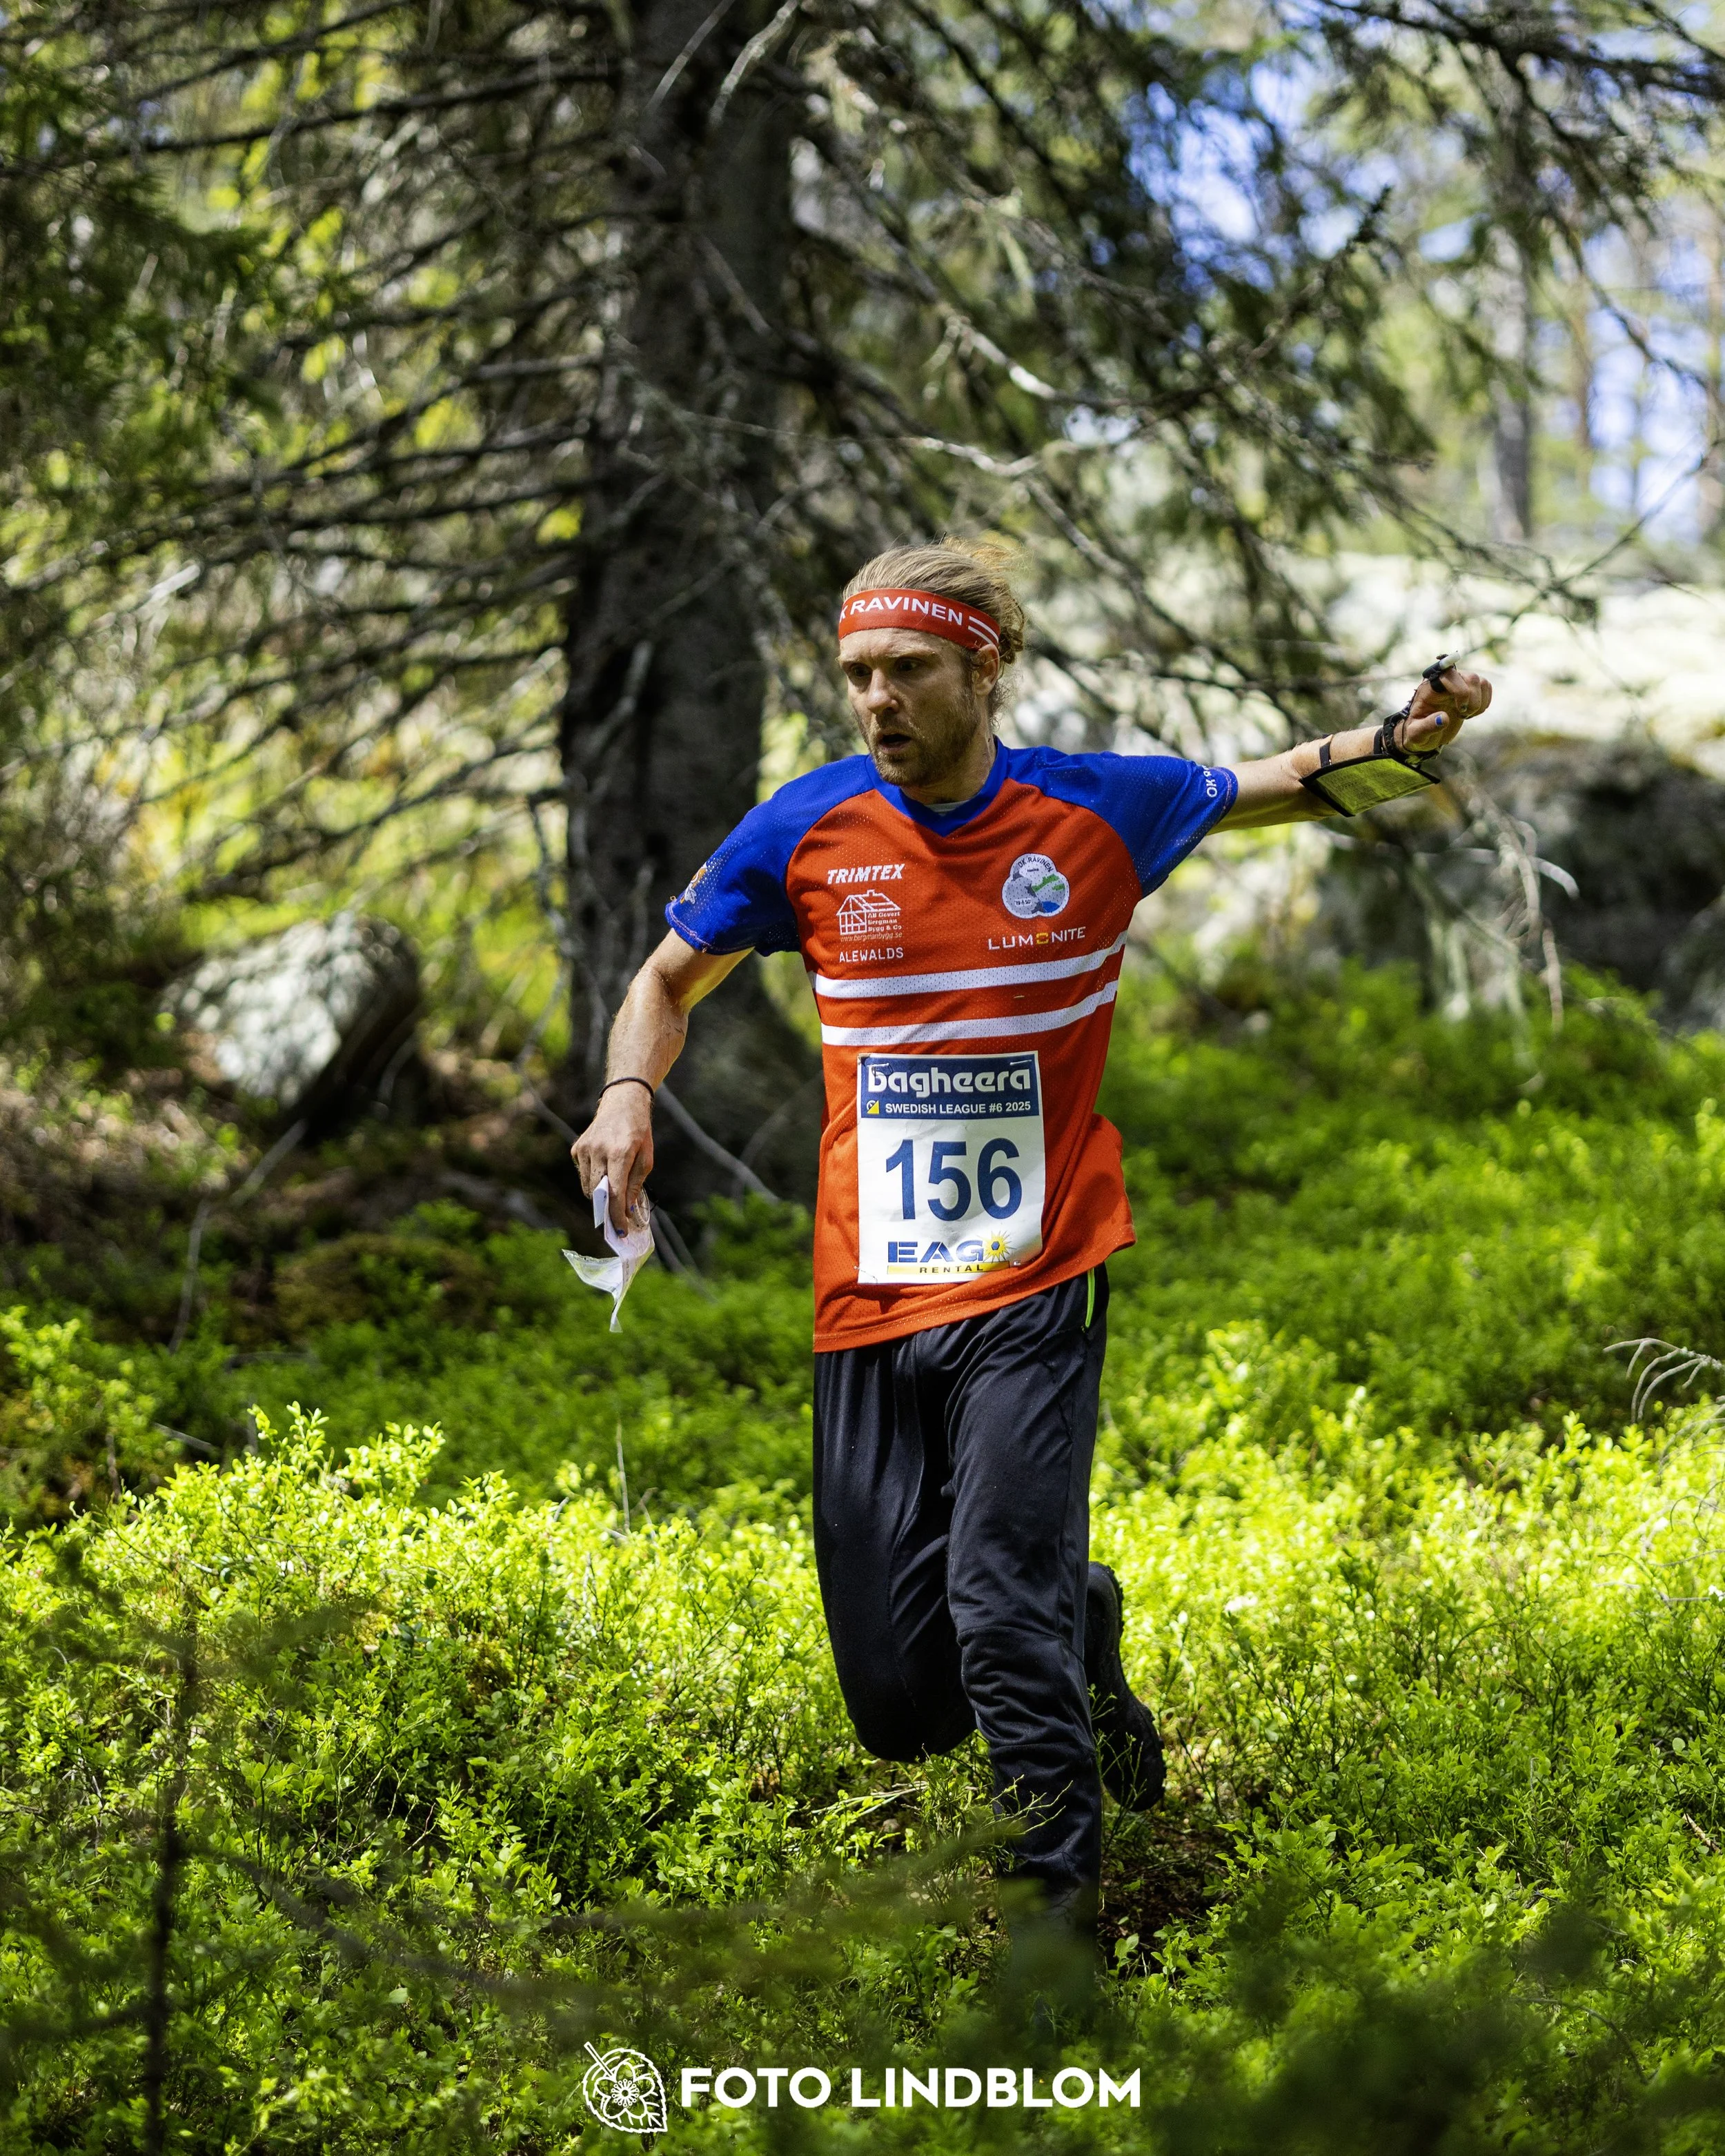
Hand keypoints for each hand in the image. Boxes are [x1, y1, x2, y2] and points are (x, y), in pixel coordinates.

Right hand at [572, 1085, 653, 1231]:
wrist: (623, 1102)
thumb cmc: (639, 1131)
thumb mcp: (646, 1157)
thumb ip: (636, 1184)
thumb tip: (626, 1210)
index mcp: (620, 1152)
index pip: (615, 1192)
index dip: (617, 1215)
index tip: (621, 1230)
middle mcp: (599, 1150)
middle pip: (598, 1192)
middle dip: (607, 1210)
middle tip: (616, 1220)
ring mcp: (585, 1148)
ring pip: (587, 1185)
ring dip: (599, 1195)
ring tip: (611, 1195)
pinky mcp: (577, 1147)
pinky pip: (582, 1173)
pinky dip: (592, 1179)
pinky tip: (603, 1171)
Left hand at [1402, 662, 1491, 752]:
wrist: (1425, 735)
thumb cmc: (1417, 733)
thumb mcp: (1416, 735)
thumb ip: (1426, 727)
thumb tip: (1443, 718)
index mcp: (1429, 688)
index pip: (1449, 675)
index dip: (1460, 691)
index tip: (1459, 710)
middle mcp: (1445, 682)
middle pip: (1470, 677)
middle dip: (1472, 700)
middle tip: (1462, 715)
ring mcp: (1458, 684)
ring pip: (1481, 681)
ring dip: (1479, 702)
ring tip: (1466, 715)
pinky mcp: (1469, 689)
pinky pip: (1486, 686)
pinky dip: (1485, 701)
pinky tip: (1472, 712)